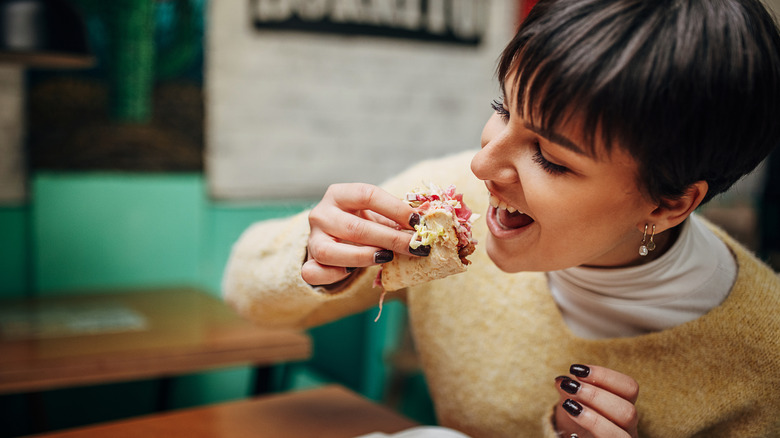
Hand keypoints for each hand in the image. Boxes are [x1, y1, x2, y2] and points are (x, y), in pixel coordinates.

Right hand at [302, 183, 420, 285]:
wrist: (332, 237)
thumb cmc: (360, 222)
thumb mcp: (376, 214)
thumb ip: (395, 218)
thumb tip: (424, 227)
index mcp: (339, 194)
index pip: (367, 195)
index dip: (395, 208)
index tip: (418, 222)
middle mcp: (321, 214)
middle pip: (355, 227)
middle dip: (390, 239)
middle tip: (415, 247)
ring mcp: (312, 239)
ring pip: (330, 252)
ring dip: (363, 257)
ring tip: (386, 258)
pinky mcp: (308, 262)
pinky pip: (314, 272)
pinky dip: (334, 275)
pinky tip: (352, 272)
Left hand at [554, 364, 638, 437]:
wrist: (570, 436)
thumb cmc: (575, 416)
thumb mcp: (572, 398)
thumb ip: (570, 388)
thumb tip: (562, 381)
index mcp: (624, 405)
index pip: (629, 388)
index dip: (605, 376)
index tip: (577, 369)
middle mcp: (628, 426)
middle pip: (629, 412)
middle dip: (597, 397)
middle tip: (571, 387)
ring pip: (620, 435)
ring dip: (593, 419)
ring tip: (569, 405)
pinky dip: (587, 432)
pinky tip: (571, 424)